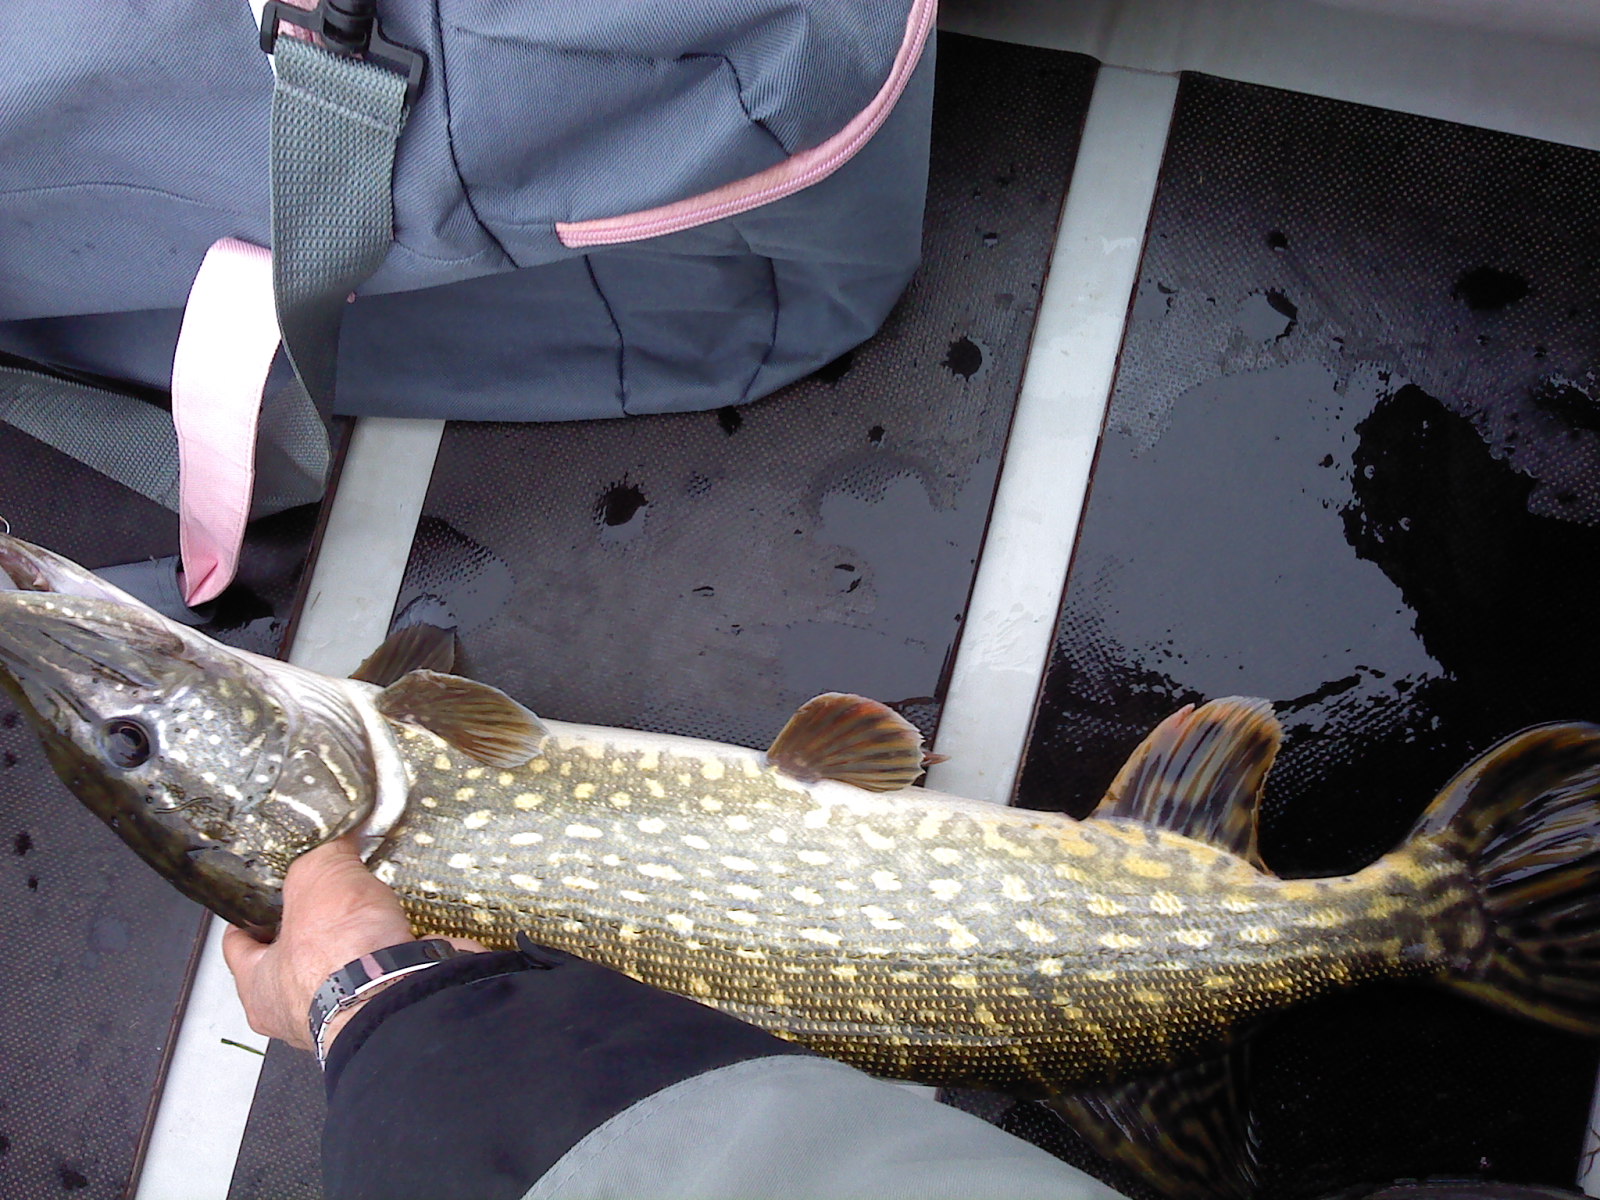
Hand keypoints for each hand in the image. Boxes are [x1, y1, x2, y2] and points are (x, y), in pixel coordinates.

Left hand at [222, 835, 484, 1051]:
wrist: (400, 993)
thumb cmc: (340, 956)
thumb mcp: (315, 878)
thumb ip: (321, 853)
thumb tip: (337, 832)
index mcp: (259, 987)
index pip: (238, 946)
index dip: (251, 916)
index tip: (261, 898)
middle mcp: (298, 1010)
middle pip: (296, 958)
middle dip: (315, 927)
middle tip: (329, 898)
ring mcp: (347, 1013)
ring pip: (345, 968)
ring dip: (359, 942)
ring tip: (374, 908)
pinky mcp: (391, 1006)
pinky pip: (389, 972)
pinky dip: (397, 951)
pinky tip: (408, 927)